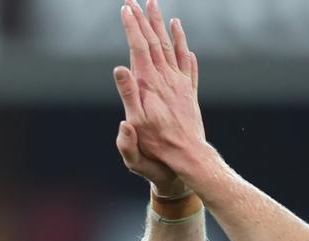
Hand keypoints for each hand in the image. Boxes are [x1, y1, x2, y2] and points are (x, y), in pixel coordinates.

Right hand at [113, 0, 207, 194]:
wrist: (188, 158)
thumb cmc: (156, 146)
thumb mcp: (136, 124)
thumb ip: (128, 95)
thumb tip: (119, 68)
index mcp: (150, 84)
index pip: (139, 48)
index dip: (132, 27)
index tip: (125, 8)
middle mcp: (167, 79)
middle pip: (154, 41)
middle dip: (144, 19)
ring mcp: (180, 84)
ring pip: (171, 46)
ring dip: (162, 25)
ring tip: (157, 6)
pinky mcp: (188, 92)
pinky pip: (187, 62)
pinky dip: (182, 45)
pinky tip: (180, 33)